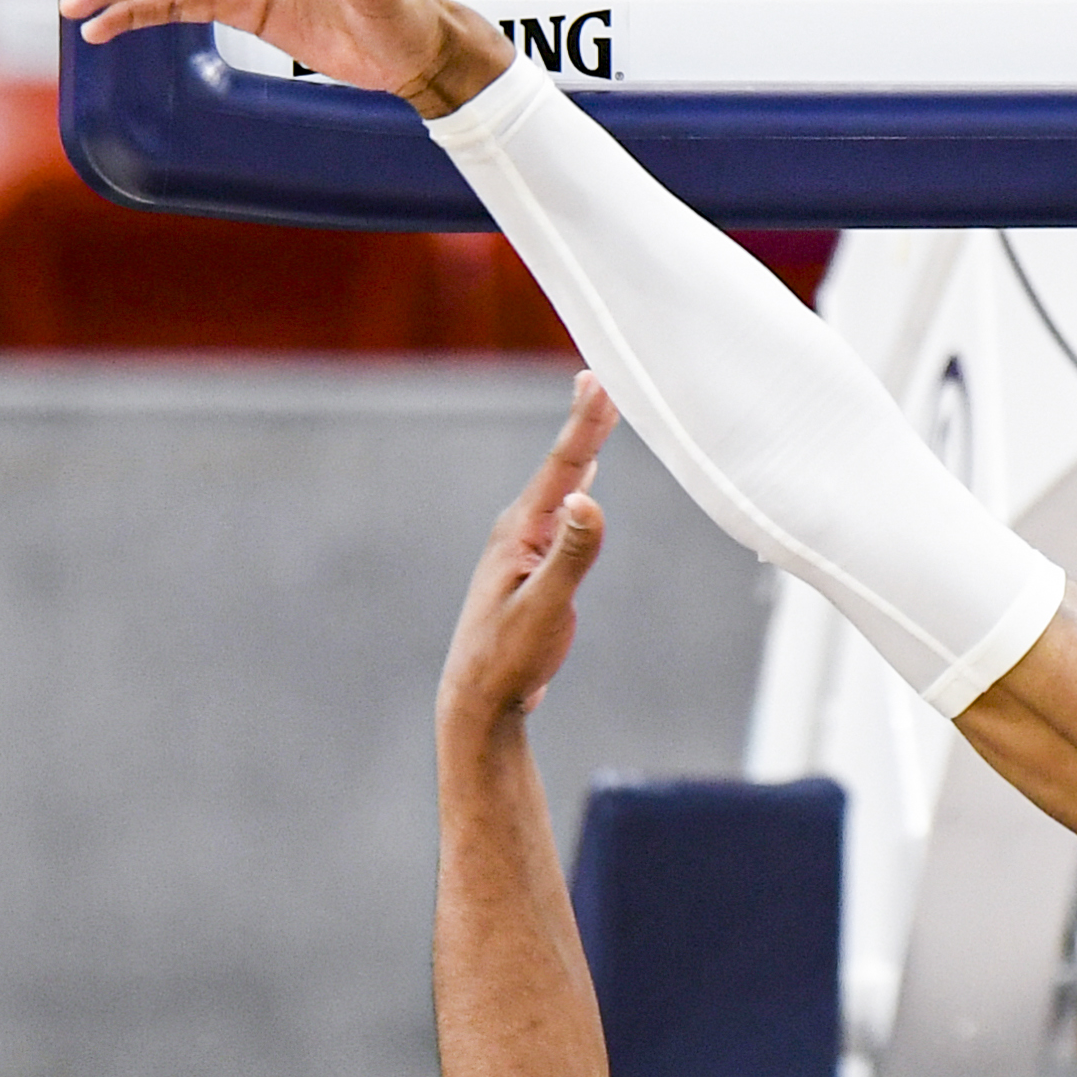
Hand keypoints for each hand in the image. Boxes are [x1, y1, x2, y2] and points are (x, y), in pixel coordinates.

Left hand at [443, 385, 612, 736]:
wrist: (476, 699)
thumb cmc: (510, 658)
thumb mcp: (545, 608)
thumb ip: (570, 554)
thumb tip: (589, 500)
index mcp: (520, 532)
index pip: (562, 467)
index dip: (585, 423)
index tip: (600, 380)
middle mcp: (518, 530)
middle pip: (561, 466)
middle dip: (584, 421)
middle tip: (600, 377)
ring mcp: (523, 547)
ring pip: (560, 485)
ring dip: (581, 446)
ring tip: (595, 411)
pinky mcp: (531, 566)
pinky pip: (560, 510)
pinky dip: (577, 482)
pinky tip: (583, 480)